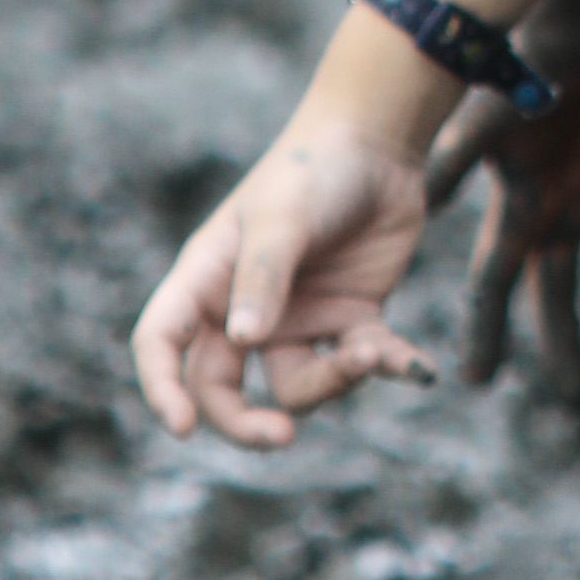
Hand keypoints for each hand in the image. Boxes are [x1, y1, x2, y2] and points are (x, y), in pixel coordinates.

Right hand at [132, 68, 437, 448]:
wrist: (381, 143)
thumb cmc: (314, 168)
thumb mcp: (284, 217)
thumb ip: (264, 277)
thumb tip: (244, 342)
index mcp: (207, 278)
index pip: (162, 343)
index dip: (161, 389)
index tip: (183, 429)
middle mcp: (244, 308)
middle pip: (222, 388)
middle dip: (245, 422)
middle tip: (282, 435)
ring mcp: (296, 317)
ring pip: (295, 386)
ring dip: (333, 382)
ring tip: (370, 354)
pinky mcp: (348, 318)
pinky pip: (358, 364)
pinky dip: (386, 367)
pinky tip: (417, 367)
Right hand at [426, 17, 579, 404]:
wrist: (564, 23)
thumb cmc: (522, 67)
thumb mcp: (488, 113)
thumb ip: (461, 153)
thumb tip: (425, 200)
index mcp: (515, 211)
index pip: (493, 285)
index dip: (484, 334)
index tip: (474, 383)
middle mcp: (551, 214)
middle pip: (555, 296)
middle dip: (562, 348)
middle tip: (575, 408)